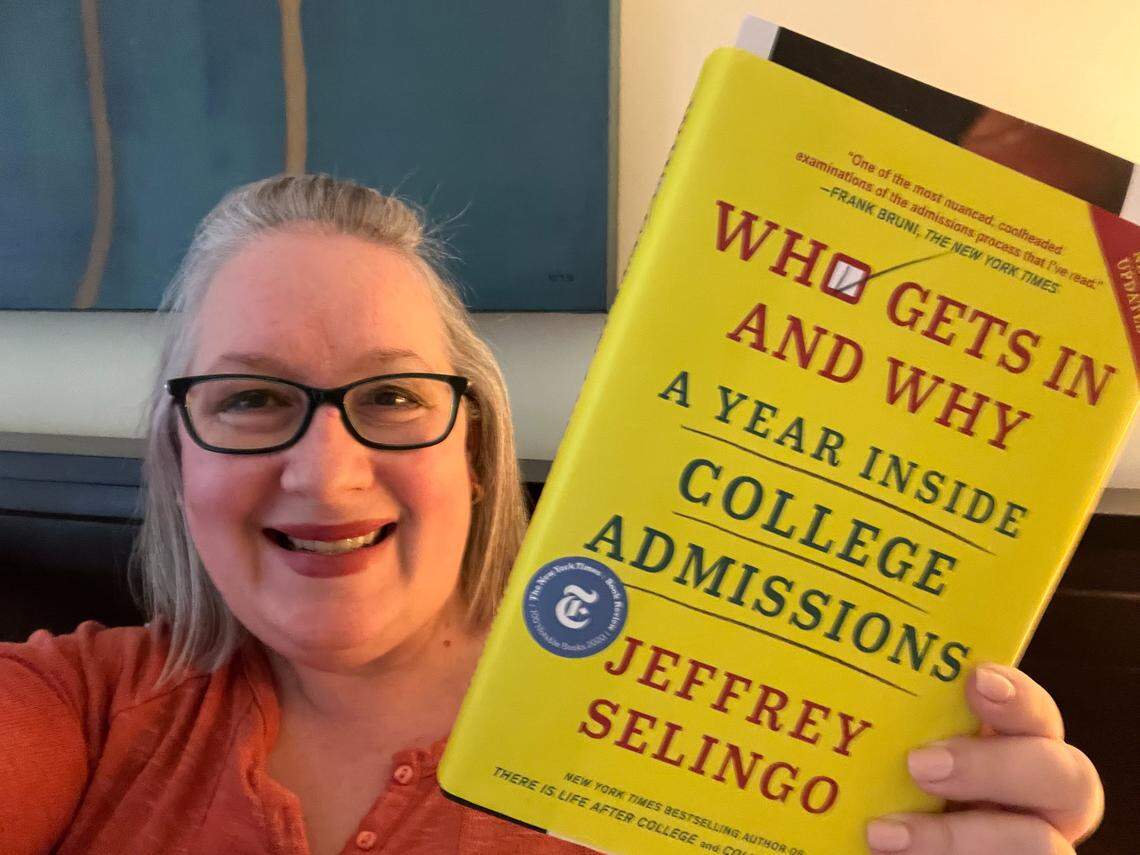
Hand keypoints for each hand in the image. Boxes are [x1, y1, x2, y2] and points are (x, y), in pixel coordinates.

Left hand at [866, 664, 1103, 853]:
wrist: (872, 844)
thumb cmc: (878, 798)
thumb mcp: (883, 756)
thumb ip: (886, 728)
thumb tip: (824, 675)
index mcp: (1010, 749)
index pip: (1035, 714)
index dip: (1018, 696)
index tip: (977, 680)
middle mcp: (1037, 800)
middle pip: (1065, 777)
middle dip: (994, 767)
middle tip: (918, 765)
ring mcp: (1034, 846)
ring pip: (1041, 845)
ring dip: (959, 838)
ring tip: (881, 835)